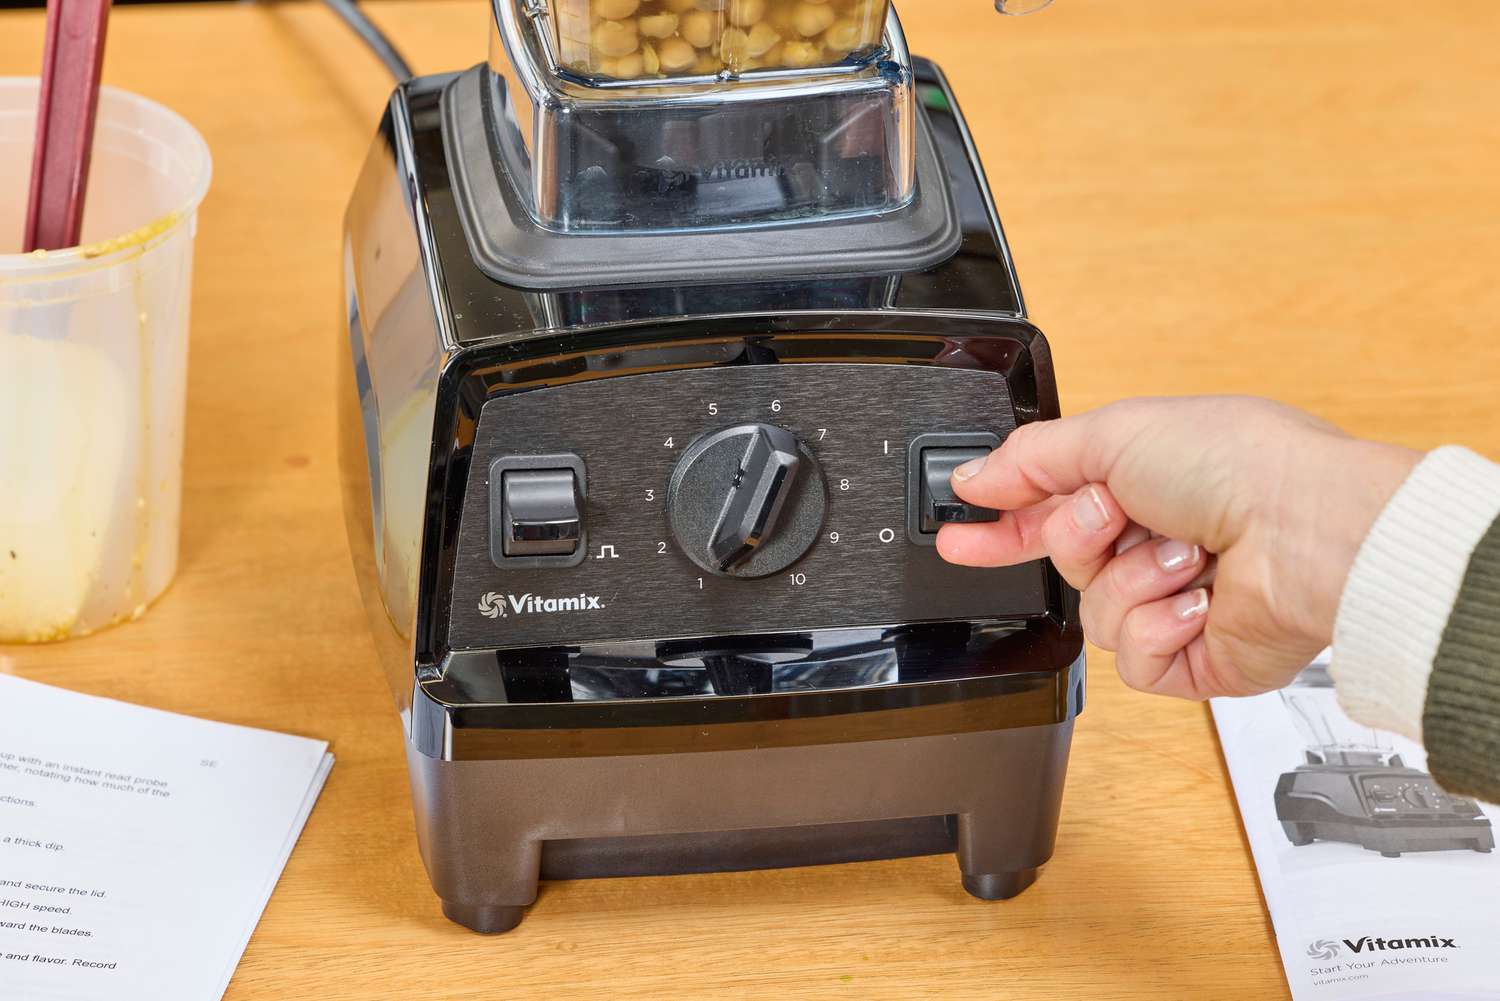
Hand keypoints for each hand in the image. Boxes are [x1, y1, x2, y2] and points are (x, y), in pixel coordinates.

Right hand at [938, 397, 1420, 698]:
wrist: (1310, 535)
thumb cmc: (1238, 466)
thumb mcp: (1113, 433)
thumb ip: (1030, 460)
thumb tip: (973, 478)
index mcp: (1143, 484)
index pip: (1048, 514)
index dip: (1000, 529)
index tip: (956, 537)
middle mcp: (1158, 543)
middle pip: (1064, 563)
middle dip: (1081, 537)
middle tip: (1117, 514)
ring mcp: (1176, 604)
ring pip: (1093, 615)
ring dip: (1131, 580)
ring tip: (1184, 556)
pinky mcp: (1193, 659)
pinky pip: (1129, 661)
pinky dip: (1157, 626)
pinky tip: (1196, 601)